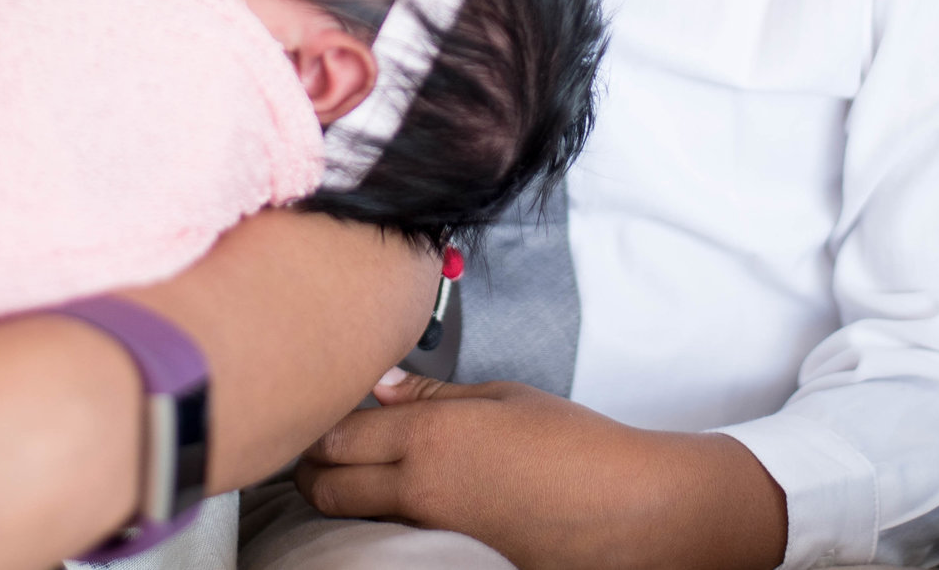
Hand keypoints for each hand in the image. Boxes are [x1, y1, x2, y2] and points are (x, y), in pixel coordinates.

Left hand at [295, 372, 785, 569]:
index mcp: (430, 434)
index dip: (318, 424)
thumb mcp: (503, 398)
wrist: (627, 510)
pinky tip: (401, 498)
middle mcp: (418, 487)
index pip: (335, 435)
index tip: (323, 407)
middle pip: (324, 486)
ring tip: (359, 469)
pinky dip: (380, 517)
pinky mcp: (448, 557)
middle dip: (311, 467)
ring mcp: (430, 529)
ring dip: (342, 492)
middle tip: (321, 448)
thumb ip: (432, 393)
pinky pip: (391, 535)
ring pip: (351, 515)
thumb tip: (380, 387)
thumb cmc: (575, 444)